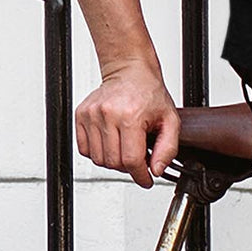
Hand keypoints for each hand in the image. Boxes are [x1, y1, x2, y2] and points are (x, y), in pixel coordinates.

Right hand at [75, 61, 180, 187]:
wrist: (130, 71)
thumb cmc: (149, 93)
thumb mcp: (170, 120)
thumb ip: (168, 148)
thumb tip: (156, 170)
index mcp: (131, 116)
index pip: (131, 160)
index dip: (140, 175)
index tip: (146, 179)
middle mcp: (108, 115)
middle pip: (114, 163)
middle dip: (128, 168)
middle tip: (137, 159)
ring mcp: (91, 115)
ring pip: (98, 159)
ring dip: (113, 161)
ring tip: (124, 149)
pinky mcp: (81, 115)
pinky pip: (85, 149)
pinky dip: (98, 152)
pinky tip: (111, 143)